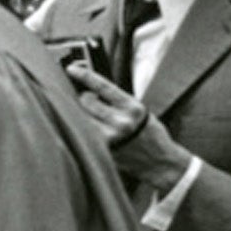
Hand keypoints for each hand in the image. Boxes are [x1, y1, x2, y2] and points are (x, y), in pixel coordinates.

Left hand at [64, 60, 190, 187]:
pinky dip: (79, 126)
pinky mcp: (100, 150)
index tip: (71, 69)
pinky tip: (82, 126)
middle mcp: (121, 122)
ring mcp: (109, 138)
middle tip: (84, 98)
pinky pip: (82, 132)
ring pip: (79, 117)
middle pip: (85, 101)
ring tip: (85, 113)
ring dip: (77, 112)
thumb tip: (88, 86)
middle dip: (81, 96)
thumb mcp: (139, 110)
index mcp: (133, 108)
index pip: (103, 86)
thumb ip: (117, 100)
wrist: (159, 162)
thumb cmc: (149, 133)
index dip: (84, 75)